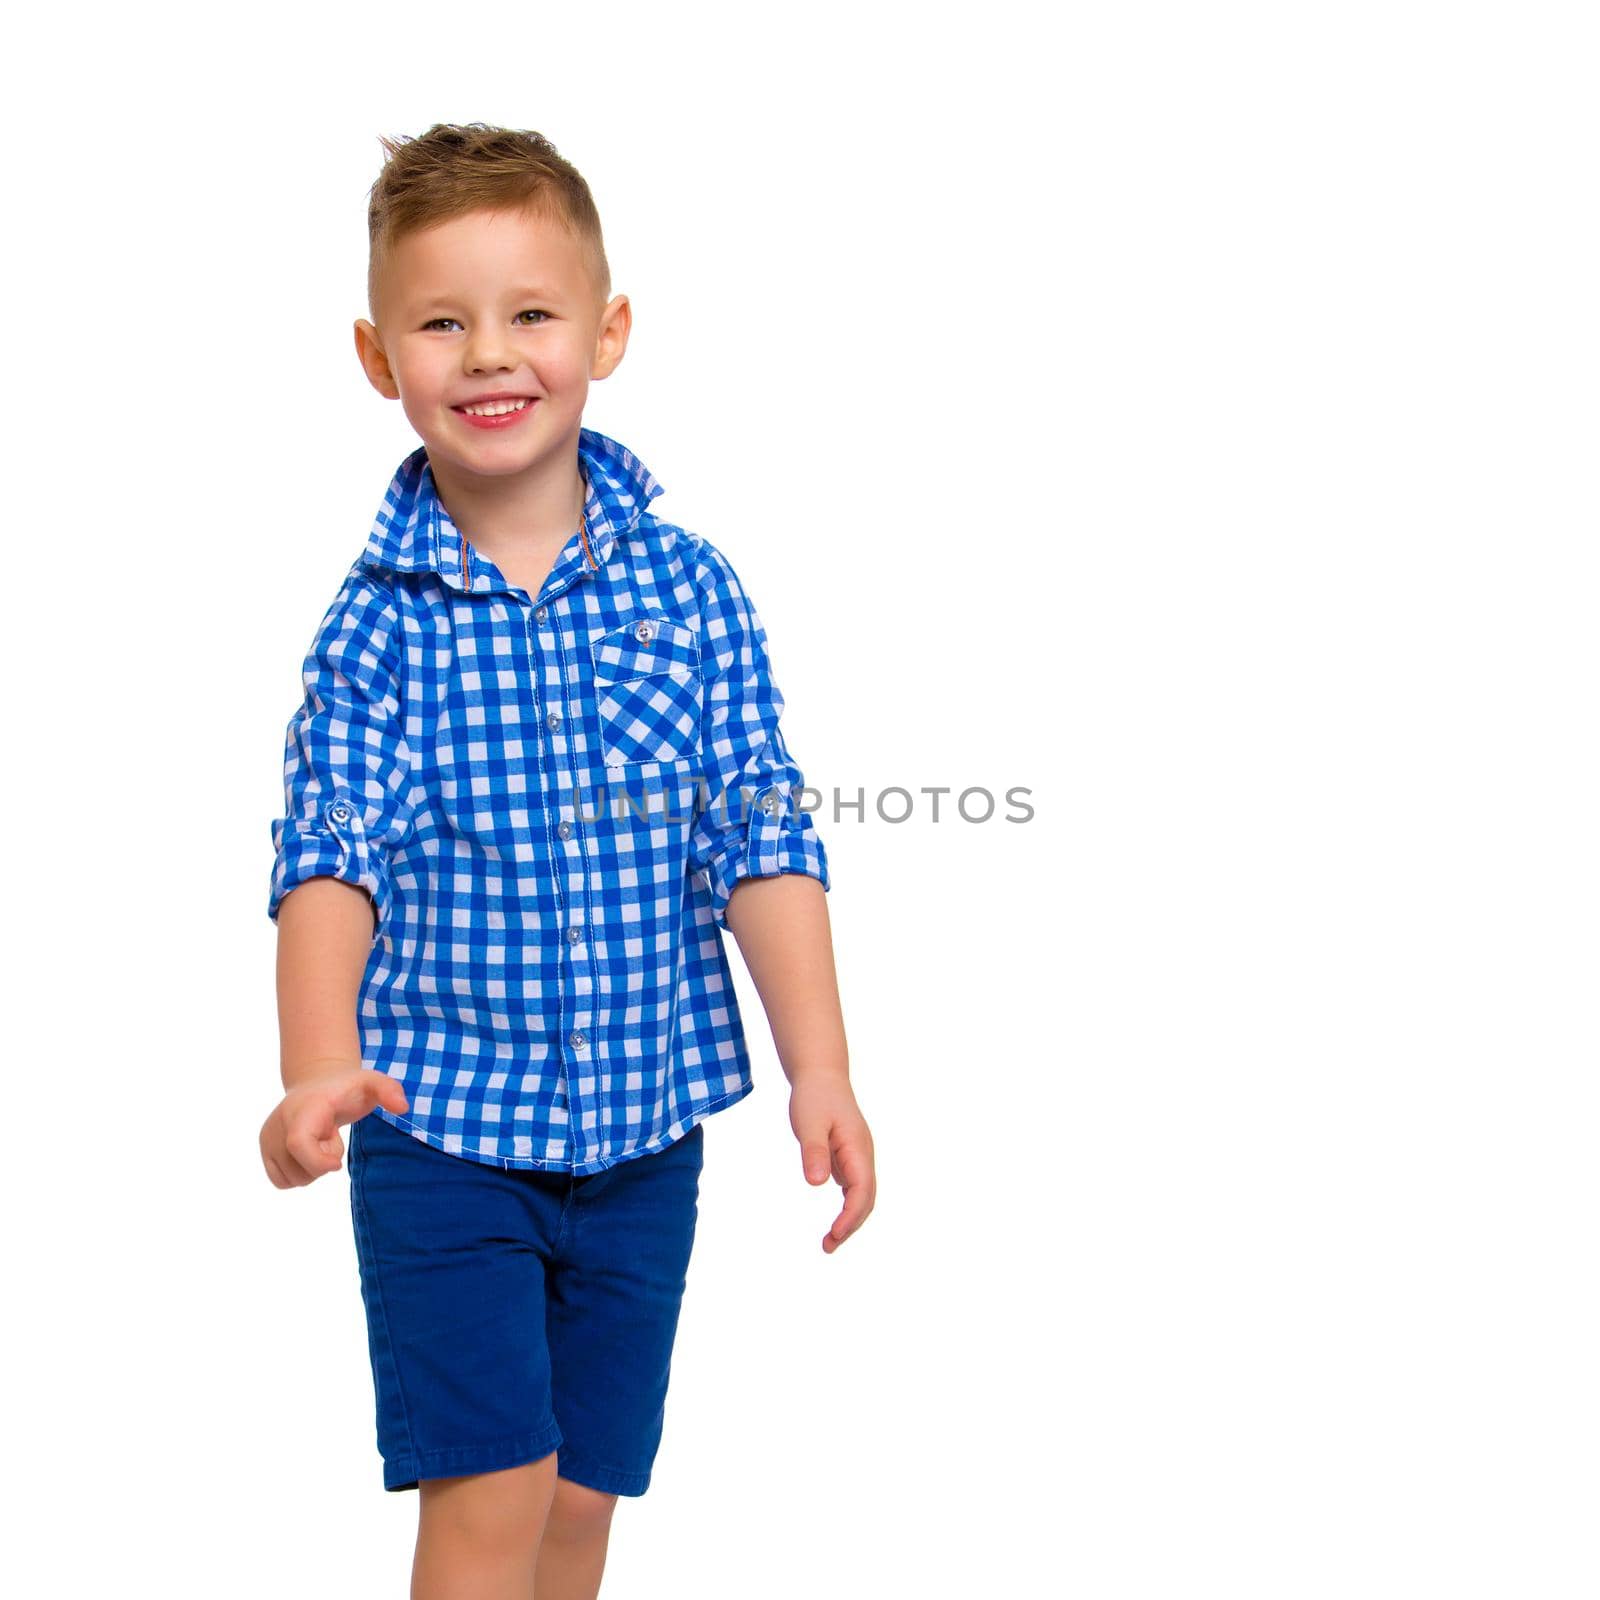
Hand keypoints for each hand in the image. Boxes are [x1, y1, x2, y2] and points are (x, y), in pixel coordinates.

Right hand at [260, 1065, 409, 1188]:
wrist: (318, 1083)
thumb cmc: (348, 1087)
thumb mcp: (372, 1082)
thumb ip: (389, 1090)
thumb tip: (403, 1107)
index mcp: (304, 1108)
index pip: (299, 1144)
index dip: (319, 1160)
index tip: (338, 1161)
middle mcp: (279, 1123)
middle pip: (300, 1170)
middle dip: (323, 1163)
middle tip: (331, 1137)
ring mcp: (267, 1138)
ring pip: (292, 1180)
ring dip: (312, 1168)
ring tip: (320, 1140)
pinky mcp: (265, 1150)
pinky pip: (281, 1182)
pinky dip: (299, 1174)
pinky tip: (309, 1151)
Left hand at [789, 1074, 875, 1252]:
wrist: (821, 1075)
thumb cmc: (814, 1097)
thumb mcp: (809, 1123)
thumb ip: (814, 1152)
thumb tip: (817, 1184)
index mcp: (858, 1148)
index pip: (862, 1191)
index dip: (851, 1216)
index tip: (834, 1235)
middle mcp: (863, 1155)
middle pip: (867, 1199)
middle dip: (852, 1225)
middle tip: (828, 1246)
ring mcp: (858, 1157)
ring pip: (862, 1196)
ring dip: (851, 1220)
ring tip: (829, 1241)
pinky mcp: (849, 1157)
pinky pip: (854, 1188)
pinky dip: (847, 1208)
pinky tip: (835, 1221)